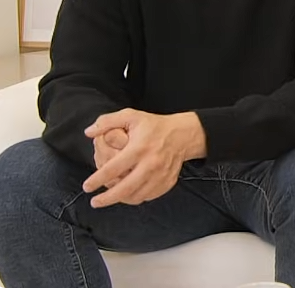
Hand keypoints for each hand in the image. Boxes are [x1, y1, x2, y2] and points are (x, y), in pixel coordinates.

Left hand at [82, 109, 206, 207]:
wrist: (183, 134)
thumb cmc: (155, 126)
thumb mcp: (131, 116)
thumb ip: (107, 121)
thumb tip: (88, 132)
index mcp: (139, 148)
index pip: (113, 169)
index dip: (97, 180)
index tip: (87, 187)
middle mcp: (150, 164)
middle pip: (125, 189)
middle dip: (107, 198)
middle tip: (95, 201)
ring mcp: (160, 175)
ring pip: (137, 196)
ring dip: (121, 199)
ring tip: (112, 196)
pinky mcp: (167, 182)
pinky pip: (149, 196)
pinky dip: (137, 198)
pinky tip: (130, 193)